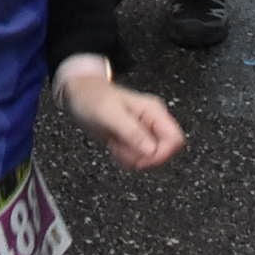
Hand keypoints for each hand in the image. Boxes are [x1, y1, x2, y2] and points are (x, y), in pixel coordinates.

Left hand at [63, 73, 183, 170]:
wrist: (79, 95)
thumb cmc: (92, 97)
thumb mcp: (109, 114)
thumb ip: (131, 131)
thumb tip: (152, 151)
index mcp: (153, 110)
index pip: (175, 139)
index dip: (161, 154)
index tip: (141, 158)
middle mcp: (153, 121)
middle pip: (165, 152)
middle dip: (144, 158)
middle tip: (122, 149)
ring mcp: (145, 131)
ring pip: (152, 158)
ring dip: (132, 159)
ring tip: (115, 145)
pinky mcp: (135, 140)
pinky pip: (140, 159)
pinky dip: (126, 159)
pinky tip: (114, 147)